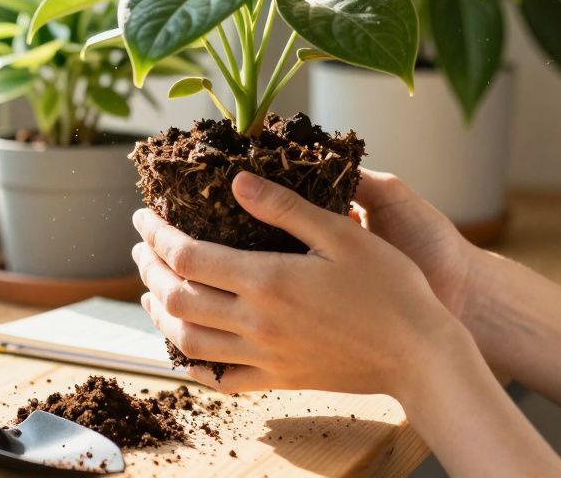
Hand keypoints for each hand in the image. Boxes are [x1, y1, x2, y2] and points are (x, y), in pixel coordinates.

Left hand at [131, 170, 467, 396]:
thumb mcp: (342, 234)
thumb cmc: (389, 287)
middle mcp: (256, 322)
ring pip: (189, 340)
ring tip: (151, 293)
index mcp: (267, 280)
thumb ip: (285, 207)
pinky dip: (193, 364)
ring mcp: (264, 355)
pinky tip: (187, 349)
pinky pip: (221, 378)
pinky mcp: (279, 379)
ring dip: (161, 314)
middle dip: (149, 270)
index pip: (187, 256)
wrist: (419, 354)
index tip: (144, 217)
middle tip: (141, 249)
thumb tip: (236, 181)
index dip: (156, 235)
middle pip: (177, 297)